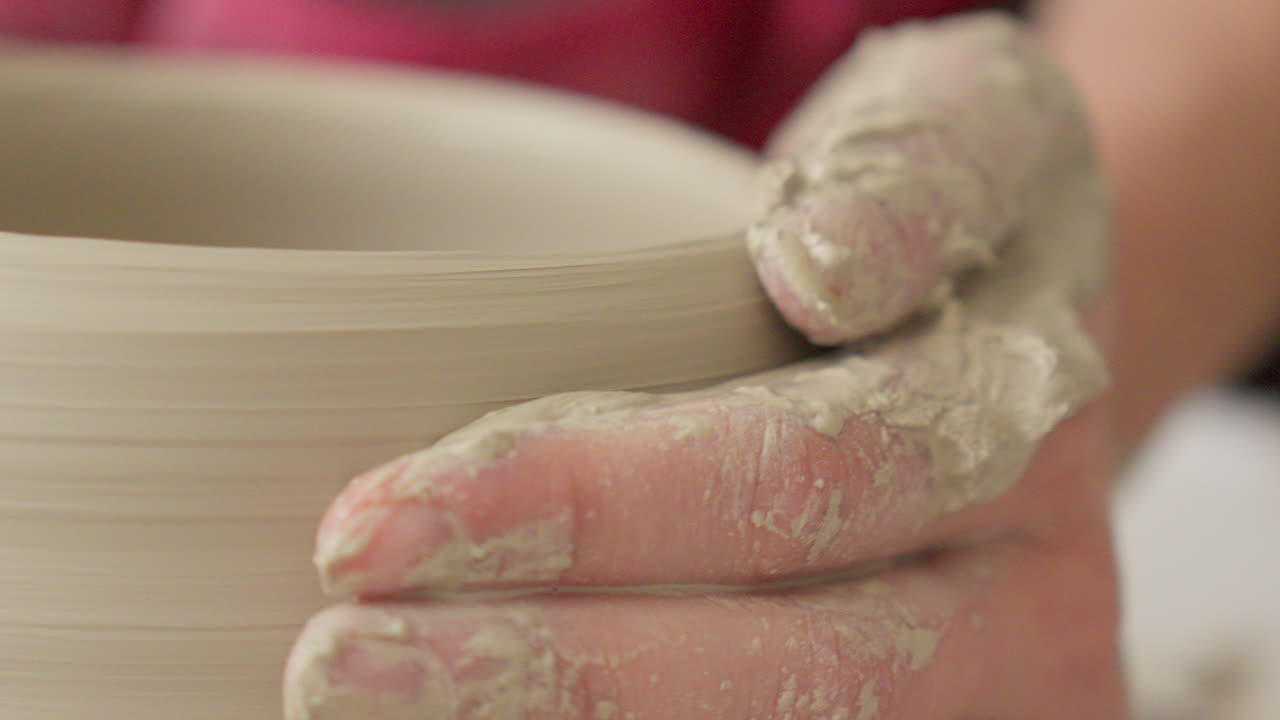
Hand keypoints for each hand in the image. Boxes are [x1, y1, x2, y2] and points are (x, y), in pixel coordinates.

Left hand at [283, 15, 1129, 718]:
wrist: (1030, 340)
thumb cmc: (961, 234)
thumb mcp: (968, 141)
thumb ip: (913, 179)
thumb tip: (823, 269)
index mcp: (1023, 435)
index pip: (803, 477)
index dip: (592, 512)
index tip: (380, 525)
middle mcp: (1035, 599)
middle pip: (802, 669)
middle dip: (559, 673)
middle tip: (340, 667)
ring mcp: (1002, 694)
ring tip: (390, 702)